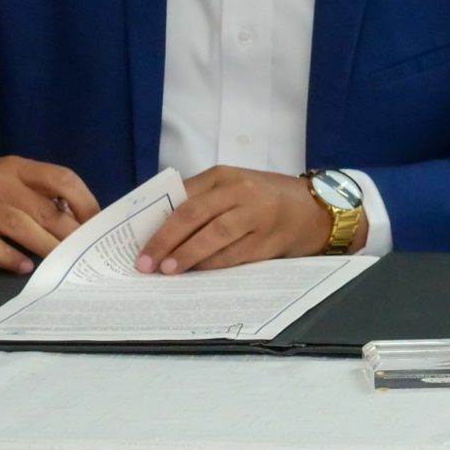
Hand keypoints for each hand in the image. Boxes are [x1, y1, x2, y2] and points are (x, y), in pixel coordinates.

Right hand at [0, 156, 98, 273]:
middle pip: (43, 207)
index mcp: (16, 167)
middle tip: (84, 252)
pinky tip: (25, 267)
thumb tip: (77, 222)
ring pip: (20, 225)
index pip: (61, 178)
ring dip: (45, 246)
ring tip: (61, 262)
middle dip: (69, 232)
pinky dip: (10, 257)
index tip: (97, 225)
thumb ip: (36, 196)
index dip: (85, 202)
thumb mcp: (4, 183)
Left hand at [135, 167, 330, 273]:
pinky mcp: (268, 240)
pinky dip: (211, 265)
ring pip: (213, 236)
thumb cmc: (264, 198)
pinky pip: (233, 255)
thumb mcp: (233, 188)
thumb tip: (158, 230)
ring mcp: (256, 215)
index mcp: (223, 176)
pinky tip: (196, 272)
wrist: (315, 208)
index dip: (156, 221)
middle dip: (164, 241)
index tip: (134, 242)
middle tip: (144, 263)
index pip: (180, 197)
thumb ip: (202, 201)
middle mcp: (239, 191)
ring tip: (167, 270)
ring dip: (186, 255)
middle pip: (192, 216)